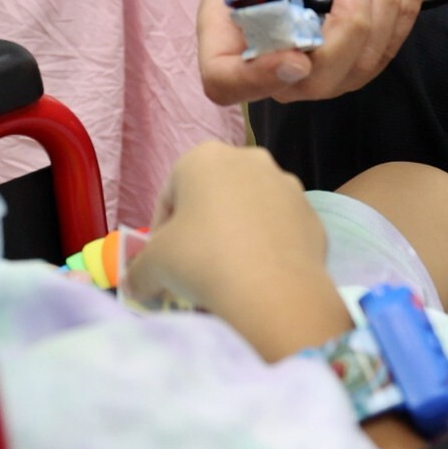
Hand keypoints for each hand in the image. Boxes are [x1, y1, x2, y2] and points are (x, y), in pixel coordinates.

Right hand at [125, 141, 327, 315]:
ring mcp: (287, 184)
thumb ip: (138, 270)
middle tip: (193, 268)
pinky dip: (267, 249)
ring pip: (249, 211)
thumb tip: (135, 285)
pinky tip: (259, 278)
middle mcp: (249, 159)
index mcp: (204, 157)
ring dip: (236, 236)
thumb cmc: (202, 260)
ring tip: (228, 276)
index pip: (170, 194)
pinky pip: (279, 231)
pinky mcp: (312, 215)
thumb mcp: (154, 266)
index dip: (160, 232)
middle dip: (201, 229)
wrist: (273, 291)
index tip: (161, 263)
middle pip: (213, 197)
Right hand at [198, 0, 426, 105]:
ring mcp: (313, 68)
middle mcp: (268, 63)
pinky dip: (405, 9)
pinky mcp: (352, 59)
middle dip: (347, 30)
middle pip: (310, 81)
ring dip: (382, 10)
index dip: (258, 79)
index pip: (226, 80)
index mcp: (226, 35)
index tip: (296, 57)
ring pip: (357, 68)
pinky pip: (385, 50)